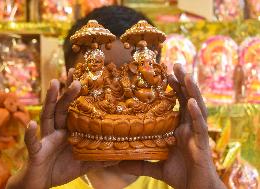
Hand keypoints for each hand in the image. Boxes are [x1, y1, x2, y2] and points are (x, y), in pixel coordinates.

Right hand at [6, 69, 115, 188]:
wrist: (41, 184)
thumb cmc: (61, 169)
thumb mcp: (84, 164)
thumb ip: (99, 159)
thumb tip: (119, 156)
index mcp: (68, 131)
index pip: (74, 110)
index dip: (79, 97)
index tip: (86, 79)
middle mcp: (57, 131)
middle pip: (62, 108)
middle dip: (67, 92)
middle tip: (74, 76)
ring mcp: (46, 139)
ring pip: (47, 116)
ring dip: (49, 100)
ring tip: (54, 84)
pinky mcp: (36, 152)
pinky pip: (32, 142)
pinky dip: (31, 134)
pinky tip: (31, 124)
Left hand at [118, 64, 225, 188]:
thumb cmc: (181, 176)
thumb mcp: (156, 166)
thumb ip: (139, 163)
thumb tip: (118, 163)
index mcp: (180, 128)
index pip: (178, 103)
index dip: (174, 88)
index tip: (164, 73)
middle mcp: (189, 127)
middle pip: (187, 99)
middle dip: (183, 81)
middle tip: (175, 63)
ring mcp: (196, 133)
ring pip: (197, 107)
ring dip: (192, 90)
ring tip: (185, 74)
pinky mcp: (202, 144)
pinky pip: (199, 126)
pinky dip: (196, 113)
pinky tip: (191, 102)